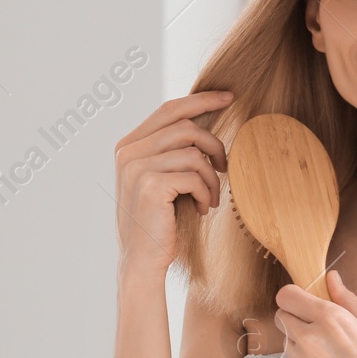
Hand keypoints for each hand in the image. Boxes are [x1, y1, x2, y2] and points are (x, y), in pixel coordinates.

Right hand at [112, 90, 232, 275]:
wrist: (142, 260)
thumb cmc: (158, 221)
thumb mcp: (160, 179)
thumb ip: (171, 151)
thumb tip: (204, 122)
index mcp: (129, 145)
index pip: (169, 109)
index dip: (200, 100)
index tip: (228, 97)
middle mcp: (128, 152)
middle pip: (185, 126)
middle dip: (213, 144)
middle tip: (224, 166)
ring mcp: (137, 168)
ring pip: (193, 152)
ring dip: (211, 176)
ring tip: (211, 197)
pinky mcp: (150, 186)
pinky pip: (195, 175)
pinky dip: (206, 192)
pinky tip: (202, 208)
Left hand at [275, 269, 356, 357]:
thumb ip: (348, 300)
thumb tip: (331, 278)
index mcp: (329, 319)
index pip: (287, 296)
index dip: (294, 299)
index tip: (302, 304)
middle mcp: (309, 340)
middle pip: (282, 318)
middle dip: (297, 321)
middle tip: (320, 334)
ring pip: (289, 346)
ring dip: (303, 349)